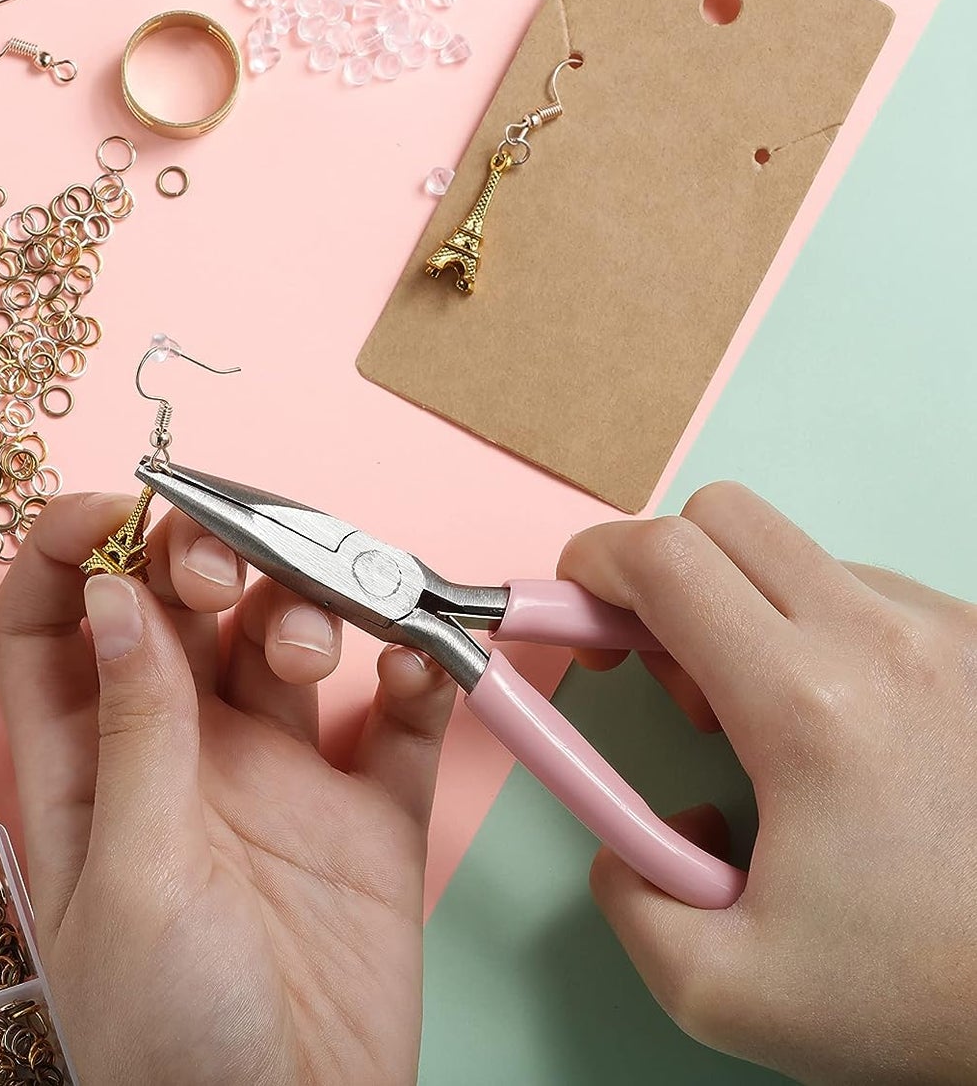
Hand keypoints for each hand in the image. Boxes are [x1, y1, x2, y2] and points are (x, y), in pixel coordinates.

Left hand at [0, 493, 456, 1085]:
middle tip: (231, 565)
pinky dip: (415, 676)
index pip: (54, 625)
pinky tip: (417, 667)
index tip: (114, 503)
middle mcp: (183, 752)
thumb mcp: (135, 876)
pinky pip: (397, 717)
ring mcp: (281, 777)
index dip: (66, 549)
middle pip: (182, 609)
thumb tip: (113, 596)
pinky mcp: (369, 812)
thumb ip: (136, 732)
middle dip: (205, 559)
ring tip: (321, 643)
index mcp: (94, 765)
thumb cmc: (172, 1038)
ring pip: (290, 639)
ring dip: (308, 607)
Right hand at [561, 482, 976, 1085]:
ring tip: (762, 720)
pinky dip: (817, 630)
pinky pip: (863, 591)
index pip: (663, 557)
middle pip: (721, 518)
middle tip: (661, 665)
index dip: (588, 567)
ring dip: (741, 609)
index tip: (570, 615)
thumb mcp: (725, 989)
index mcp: (806, 706)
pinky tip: (836, 723)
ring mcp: (947, 633)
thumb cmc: (926, 992)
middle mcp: (883, 641)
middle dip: (658, 574)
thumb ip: (626, 899)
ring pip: (793, 555)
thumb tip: (623, 838)